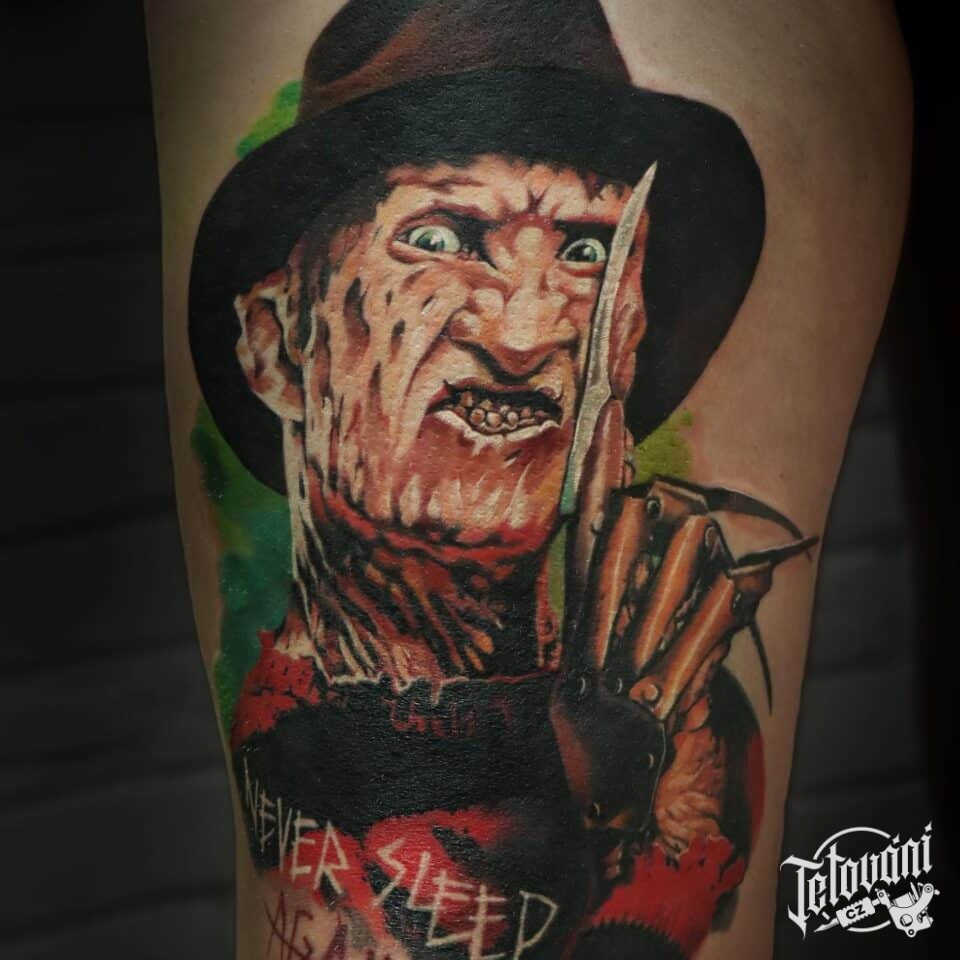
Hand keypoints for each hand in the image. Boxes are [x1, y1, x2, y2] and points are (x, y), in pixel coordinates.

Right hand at [551, 474, 815, 852]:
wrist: (592, 821)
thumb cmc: (590, 749)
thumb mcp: (584, 681)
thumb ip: (601, 628)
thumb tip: (617, 573)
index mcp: (573, 640)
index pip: (580, 555)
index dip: (592, 499)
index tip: (604, 437)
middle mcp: (591, 658)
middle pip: (605, 577)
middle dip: (621, 520)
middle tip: (639, 469)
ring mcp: (622, 687)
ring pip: (647, 615)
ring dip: (670, 567)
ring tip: (695, 519)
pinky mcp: (659, 716)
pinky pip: (692, 662)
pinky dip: (716, 624)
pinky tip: (739, 588)